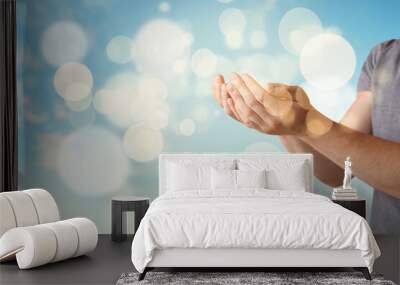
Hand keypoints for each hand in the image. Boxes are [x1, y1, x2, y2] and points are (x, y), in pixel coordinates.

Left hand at [213, 73, 332, 136]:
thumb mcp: (298, 92)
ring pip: (244, 114)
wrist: (304, 126)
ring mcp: (264, 128)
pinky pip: (242, 120)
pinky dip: (233, 109)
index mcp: (284, 112)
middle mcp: (272, 122)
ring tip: (226, 85)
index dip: (250, 85)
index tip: (243, 74)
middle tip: (232, 76)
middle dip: (239, 89)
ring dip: (233, 98)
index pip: (262, 97)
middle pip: (251, 105)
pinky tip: (227, 98)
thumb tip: (265, 86)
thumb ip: (282, 89)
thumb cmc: (302, 104)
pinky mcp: (258, 129)